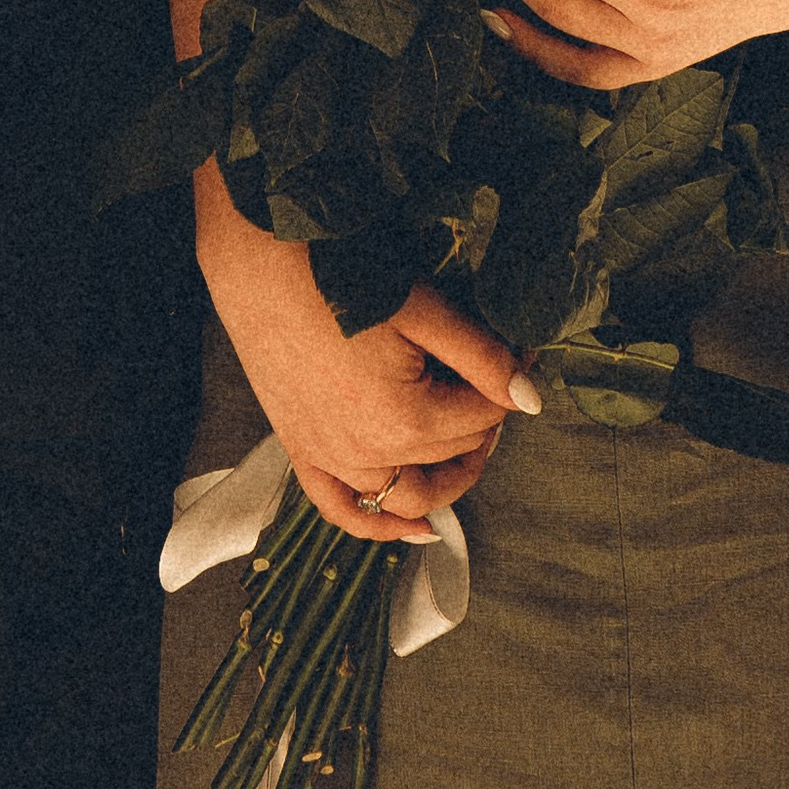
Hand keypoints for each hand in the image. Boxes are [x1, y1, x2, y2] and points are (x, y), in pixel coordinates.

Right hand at [199, 197, 538, 545]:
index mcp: (406, 418)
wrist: (257, 258)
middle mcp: (369, 454)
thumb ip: (482, 357)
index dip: (511, 380)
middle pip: (453, 450)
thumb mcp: (423, 308)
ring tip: (476, 444)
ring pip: (408, 495)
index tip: (523, 349)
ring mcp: (330, 457)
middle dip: (485, 416)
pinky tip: (414, 530)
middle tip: (497, 376)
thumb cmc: (339, 272)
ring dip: (448, 477)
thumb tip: (531, 398)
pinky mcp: (301, 449)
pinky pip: (343, 508)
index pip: (485, 414)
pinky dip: (379, 525)